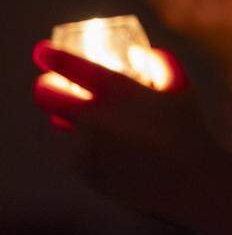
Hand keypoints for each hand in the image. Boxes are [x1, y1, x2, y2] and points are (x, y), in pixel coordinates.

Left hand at [32, 42, 225, 218]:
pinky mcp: (84, 170)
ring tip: (101, 123)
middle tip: (53, 85)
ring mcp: (85, 146)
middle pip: (46, 96)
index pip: (71, 66)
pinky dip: (87, 145)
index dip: (52, 56)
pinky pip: (76, 150)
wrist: (186, 182)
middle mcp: (93, 117)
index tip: (42, 52)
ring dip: (73, 118)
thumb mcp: (180, 87)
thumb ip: (160, 62)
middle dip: (45, 86)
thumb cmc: (187, 129)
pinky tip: (114, 150)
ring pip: (62, 124)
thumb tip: (139, 53)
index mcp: (117, 91)